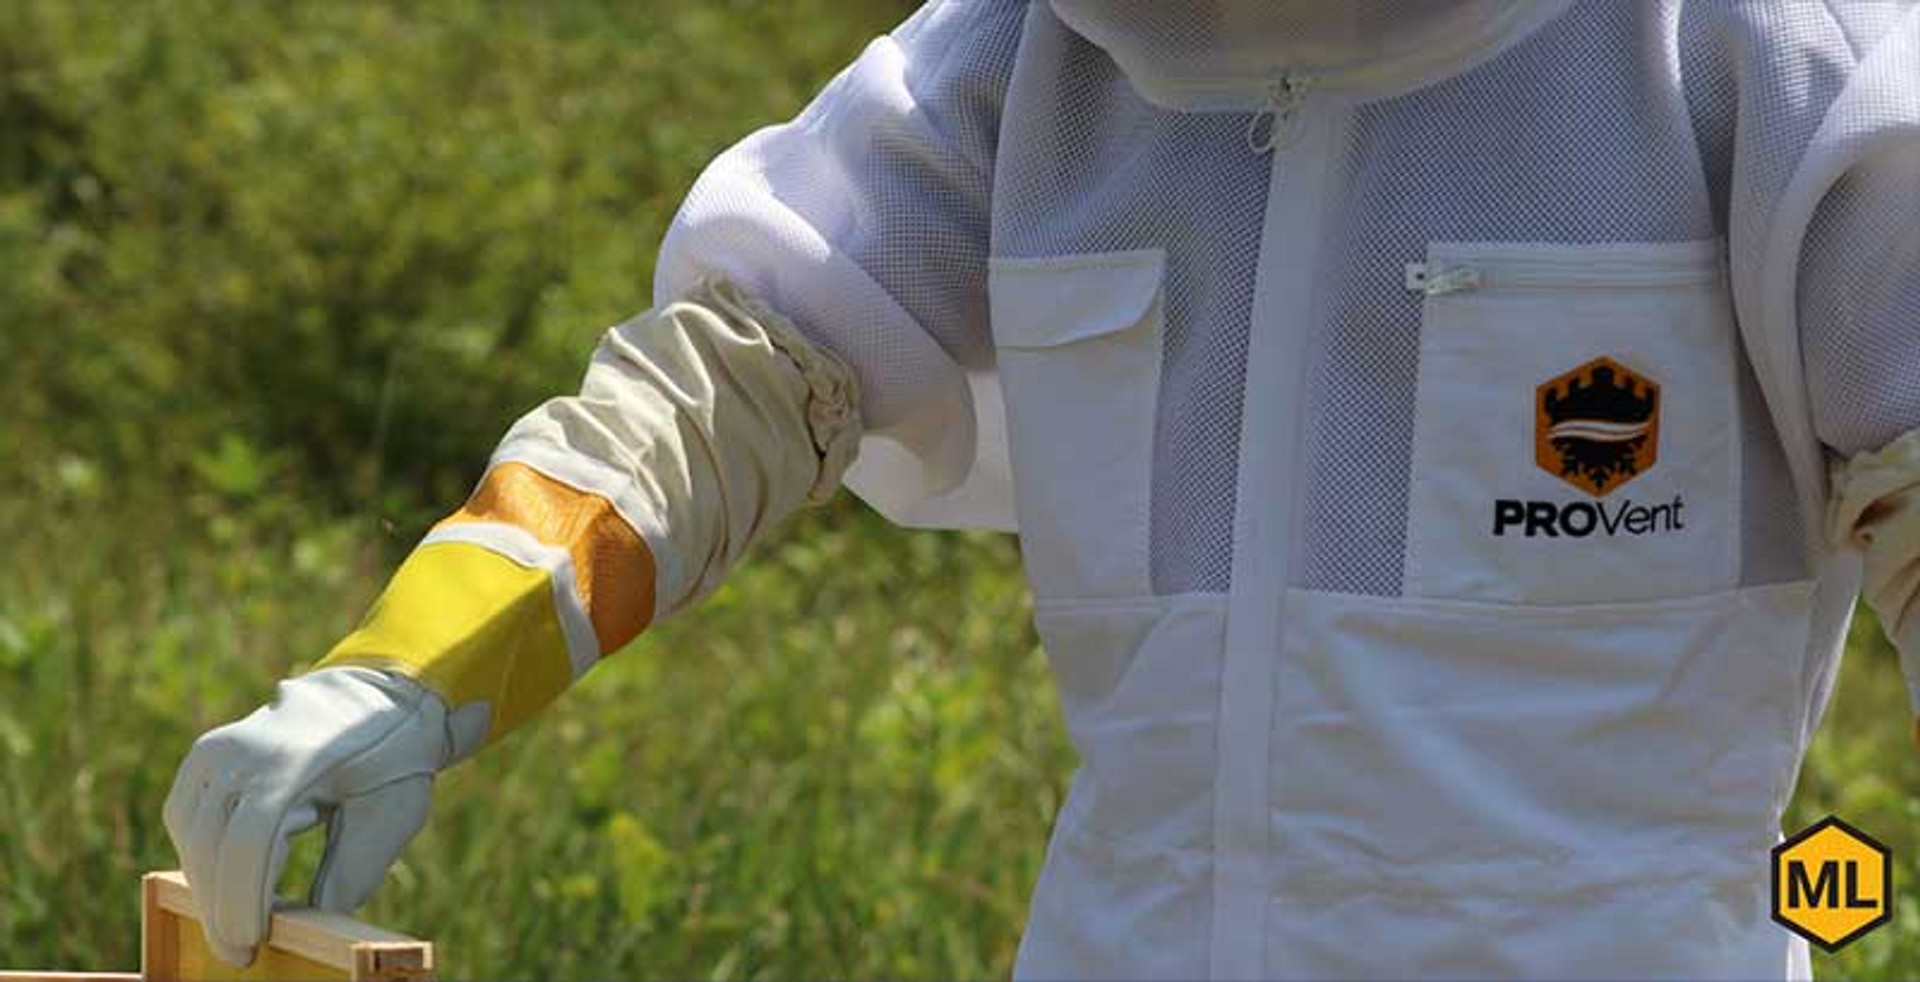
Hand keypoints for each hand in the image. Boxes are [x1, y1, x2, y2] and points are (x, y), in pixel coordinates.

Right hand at [162, 667, 452, 965]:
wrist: (379, 696)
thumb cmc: (393, 759)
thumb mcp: (391, 814)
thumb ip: (353, 872)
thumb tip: (314, 928)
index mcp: (293, 763)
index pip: (250, 845)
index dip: (243, 902)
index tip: (250, 946)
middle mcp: (244, 751)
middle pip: (212, 846)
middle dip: (222, 907)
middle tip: (240, 953)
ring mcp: (219, 748)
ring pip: (191, 834)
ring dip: (207, 885)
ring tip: (236, 924)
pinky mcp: (208, 753)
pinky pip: (185, 815)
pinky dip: (198, 853)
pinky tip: (223, 882)